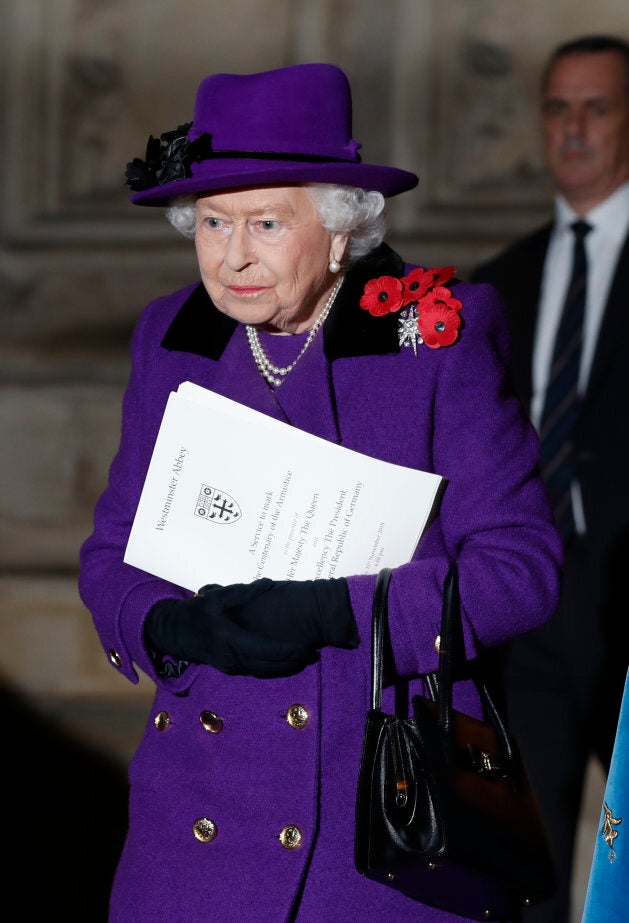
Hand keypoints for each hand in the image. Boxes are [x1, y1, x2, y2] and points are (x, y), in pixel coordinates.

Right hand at [145, 581, 319, 677]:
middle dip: (291, 662)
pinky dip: (271, 667)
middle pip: (268, 666)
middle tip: (312, 654)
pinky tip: (284, 661)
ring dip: (283, 667)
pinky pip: (255, 670)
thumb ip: (244, 592)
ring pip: (262, 671)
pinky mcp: (229, 667)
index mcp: (229, 639)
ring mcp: (229, 665)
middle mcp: (231, 657)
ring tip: (304, 658)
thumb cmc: (195, 612)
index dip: (287, 651)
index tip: (306, 647)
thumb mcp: (217, 597)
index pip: (265, 651)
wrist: (172, 632)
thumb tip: (269, 583)